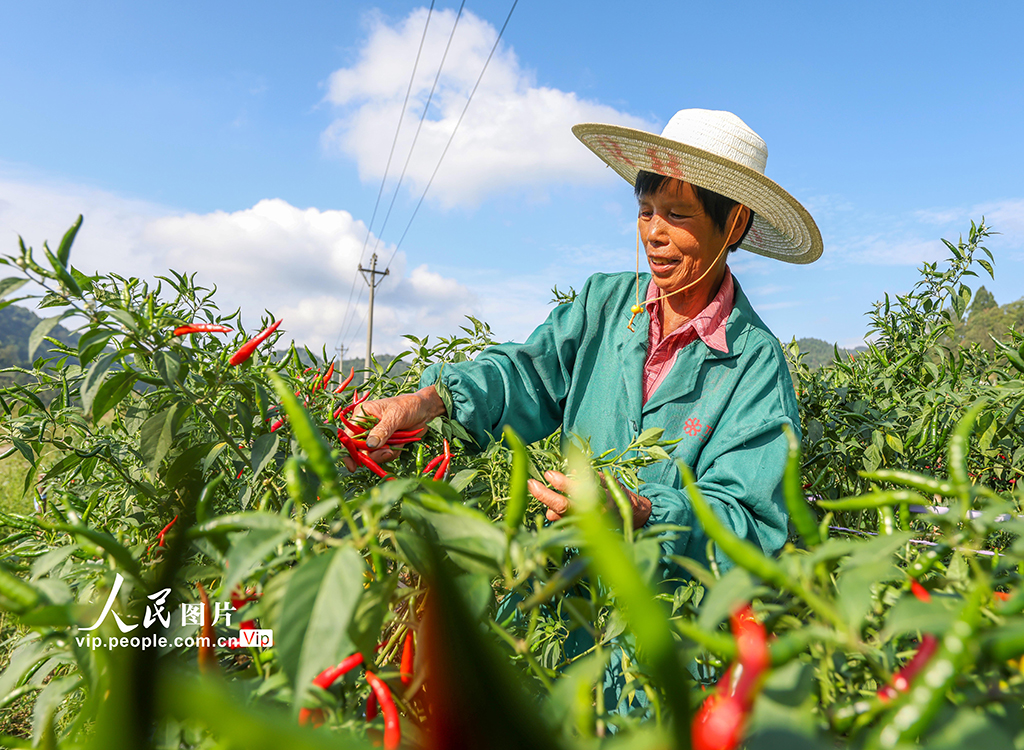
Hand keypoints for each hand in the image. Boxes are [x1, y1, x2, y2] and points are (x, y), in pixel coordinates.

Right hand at [339, 385, 445, 470]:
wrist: (424, 410)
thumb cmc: (408, 406)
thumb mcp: (395, 416)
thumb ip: (382, 431)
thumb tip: (370, 445)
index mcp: (362, 415)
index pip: (348, 436)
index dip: (348, 451)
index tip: (353, 465)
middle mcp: (365, 426)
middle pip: (360, 449)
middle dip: (374, 454)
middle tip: (388, 452)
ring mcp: (375, 436)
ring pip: (373, 454)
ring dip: (386, 453)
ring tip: (398, 443)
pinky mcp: (385, 443)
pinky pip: (384, 455)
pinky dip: (393, 452)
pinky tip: (401, 443)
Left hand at [527, 469, 651, 527]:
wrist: (630, 516)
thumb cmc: (615, 493)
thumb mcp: (606, 480)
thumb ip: (589, 475)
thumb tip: (573, 470)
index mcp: (600, 498)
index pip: (576, 490)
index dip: (561, 482)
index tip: (548, 474)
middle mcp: (592, 513)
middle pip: (562, 506)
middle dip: (544, 495)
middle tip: (531, 484)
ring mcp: (586, 525)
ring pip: (560, 517)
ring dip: (547, 506)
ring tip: (537, 491)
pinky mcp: (581, 533)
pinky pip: (563, 526)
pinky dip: (554, 517)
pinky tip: (549, 509)